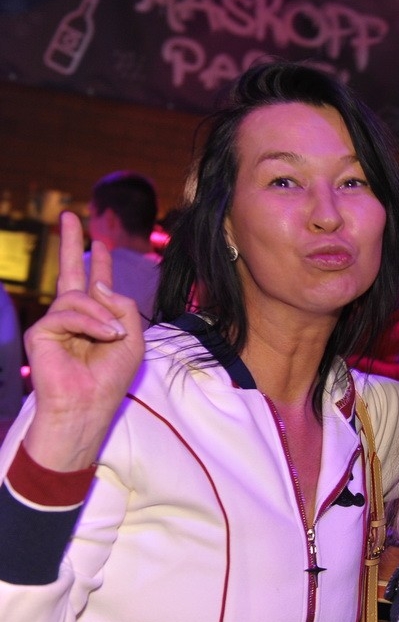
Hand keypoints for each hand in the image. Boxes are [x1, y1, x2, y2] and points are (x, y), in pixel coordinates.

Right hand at [22, 212, 144, 470]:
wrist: (89, 405)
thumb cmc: (110, 379)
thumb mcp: (132, 340)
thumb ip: (123, 308)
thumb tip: (98, 283)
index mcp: (96, 319)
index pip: (96, 285)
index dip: (99, 261)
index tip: (101, 239)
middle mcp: (74, 317)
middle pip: (72, 273)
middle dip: (72, 243)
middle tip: (70, 216)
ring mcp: (56, 323)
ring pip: (80, 298)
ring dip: (102, 315)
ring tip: (112, 337)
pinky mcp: (43, 332)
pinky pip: (69, 314)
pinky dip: (90, 324)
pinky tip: (103, 337)